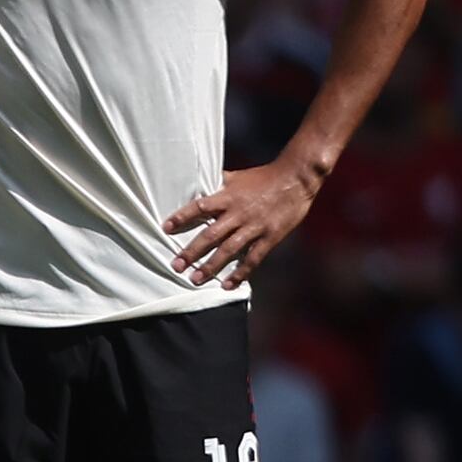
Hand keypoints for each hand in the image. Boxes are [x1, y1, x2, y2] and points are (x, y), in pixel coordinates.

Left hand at [168, 159, 325, 287]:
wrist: (296, 179)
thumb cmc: (264, 176)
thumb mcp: (237, 177)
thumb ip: (217, 184)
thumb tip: (196, 182)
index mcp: (228, 197)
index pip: (199, 207)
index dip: (182, 217)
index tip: (166, 228)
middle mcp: (238, 213)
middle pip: (211, 235)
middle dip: (192, 252)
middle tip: (176, 265)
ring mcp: (255, 227)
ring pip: (229, 250)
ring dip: (211, 266)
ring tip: (195, 279)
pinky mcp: (270, 237)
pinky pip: (253, 258)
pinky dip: (240, 273)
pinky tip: (228, 284)